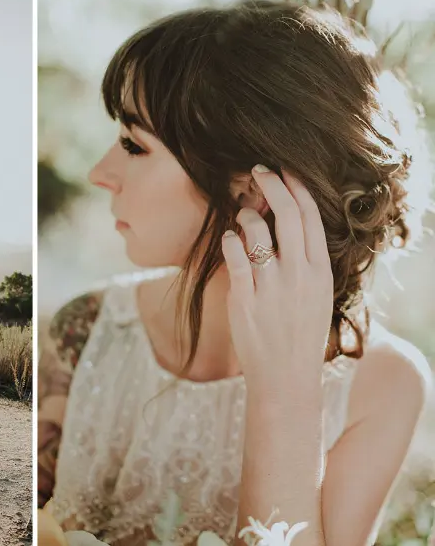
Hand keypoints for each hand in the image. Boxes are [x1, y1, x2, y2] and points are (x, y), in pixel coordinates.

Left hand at [220, 166, 333, 389]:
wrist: (286, 377)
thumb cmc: (298, 332)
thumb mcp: (316, 294)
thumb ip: (304, 260)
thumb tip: (286, 223)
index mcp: (320, 270)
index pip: (310, 216)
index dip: (296, 187)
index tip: (284, 170)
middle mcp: (299, 274)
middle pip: (287, 213)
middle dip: (272, 184)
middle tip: (258, 170)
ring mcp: (272, 286)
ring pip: (258, 231)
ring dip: (246, 215)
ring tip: (241, 217)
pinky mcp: (245, 299)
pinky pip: (235, 257)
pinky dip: (229, 240)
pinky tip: (228, 238)